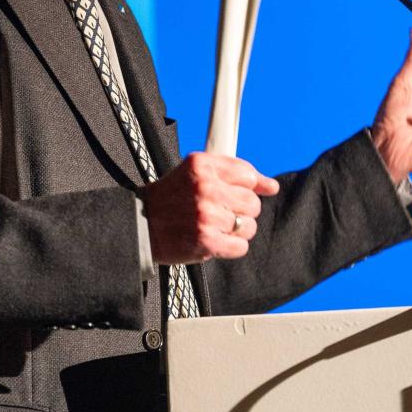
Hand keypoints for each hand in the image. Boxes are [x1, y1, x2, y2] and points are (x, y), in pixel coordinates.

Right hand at [140, 152, 279, 263]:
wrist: (141, 224)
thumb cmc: (169, 198)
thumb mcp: (194, 173)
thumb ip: (232, 173)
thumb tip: (271, 186)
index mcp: (202, 165)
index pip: (247, 174)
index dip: (252, 186)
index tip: (254, 191)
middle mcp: (205, 188)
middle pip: (252, 202)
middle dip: (241, 210)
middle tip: (221, 212)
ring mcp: (206, 215)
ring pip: (248, 226)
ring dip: (236, 230)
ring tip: (215, 226)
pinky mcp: (207, 240)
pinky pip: (240, 246)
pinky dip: (230, 246)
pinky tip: (214, 239)